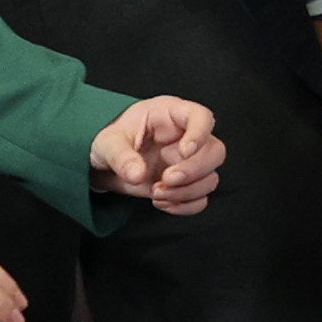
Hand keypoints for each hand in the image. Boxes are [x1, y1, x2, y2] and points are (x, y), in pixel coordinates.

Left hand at [88, 96, 226, 215]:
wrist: (106, 163)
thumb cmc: (111, 141)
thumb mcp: (107, 142)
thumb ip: (121, 156)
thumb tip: (138, 174)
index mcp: (171, 115)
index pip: (201, 117)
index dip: (200, 134)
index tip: (184, 151)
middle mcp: (187, 137)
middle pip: (215, 151)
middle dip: (193, 170)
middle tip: (166, 178)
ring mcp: (189, 162)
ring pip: (210, 177)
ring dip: (187, 191)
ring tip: (156, 193)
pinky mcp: (186, 184)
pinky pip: (201, 198)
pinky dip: (185, 205)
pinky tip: (162, 202)